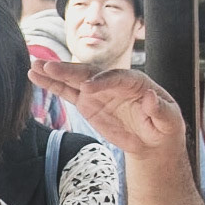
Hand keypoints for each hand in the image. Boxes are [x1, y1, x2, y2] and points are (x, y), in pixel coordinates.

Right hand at [28, 61, 184, 158]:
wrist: (152, 138)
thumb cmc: (164, 127)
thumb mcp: (170, 121)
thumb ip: (160, 110)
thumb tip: (149, 97)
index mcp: (135, 82)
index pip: (117, 77)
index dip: (103, 81)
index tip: (88, 88)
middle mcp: (113, 82)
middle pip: (90, 73)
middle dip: (69, 71)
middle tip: (49, 67)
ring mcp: (97, 91)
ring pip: (74, 79)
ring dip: (53, 73)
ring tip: (34, 66)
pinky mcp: (87, 102)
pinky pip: (67, 91)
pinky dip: (51, 85)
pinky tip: (35, 76)